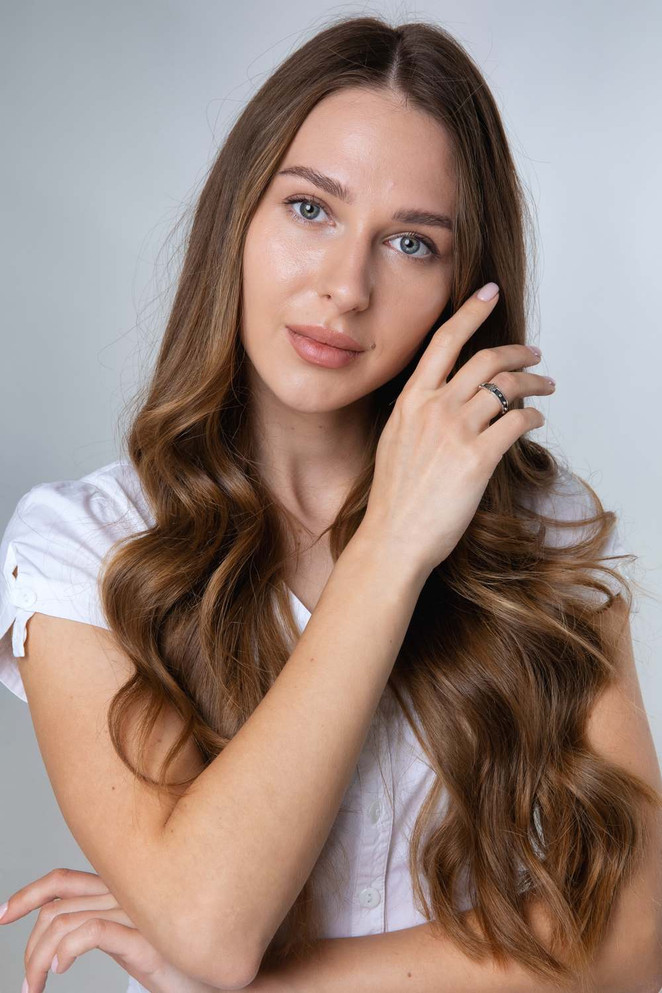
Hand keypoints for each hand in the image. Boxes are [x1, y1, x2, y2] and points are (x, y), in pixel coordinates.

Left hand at [0, 867, 219, 992]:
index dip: (28, 894)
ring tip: (36, 989)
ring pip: (65, 923)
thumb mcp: (134, 941)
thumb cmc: (183, 962)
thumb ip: (107, 925)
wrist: (227, 981)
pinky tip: (60, 971)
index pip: (63, 880)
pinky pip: (91, 933)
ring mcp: (137, 913)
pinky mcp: (146, 938)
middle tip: (27, 984)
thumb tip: (66, 937)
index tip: (3, 915)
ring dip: (38, 960)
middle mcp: (128, 894)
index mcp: (123, 891)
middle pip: (56, 906)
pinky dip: (66, 950)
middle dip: (29, 945)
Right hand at [360, 283, 551, 576]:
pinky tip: (537, 422)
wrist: (393, 537)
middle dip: (518, 353)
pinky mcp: (478, 458)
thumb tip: (451, 401)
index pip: (444, 342)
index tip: (489, 293)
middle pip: (486, 360)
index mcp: (410, 401)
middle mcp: (433, 408)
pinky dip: (534, 417)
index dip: (470, 312)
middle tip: (535, 356)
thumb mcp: (395, 442)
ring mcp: (456, 431)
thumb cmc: (395, 498)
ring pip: (507, 388)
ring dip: (534, 384)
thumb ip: (420, 416)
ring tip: (546, 388)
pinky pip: (518, 423)